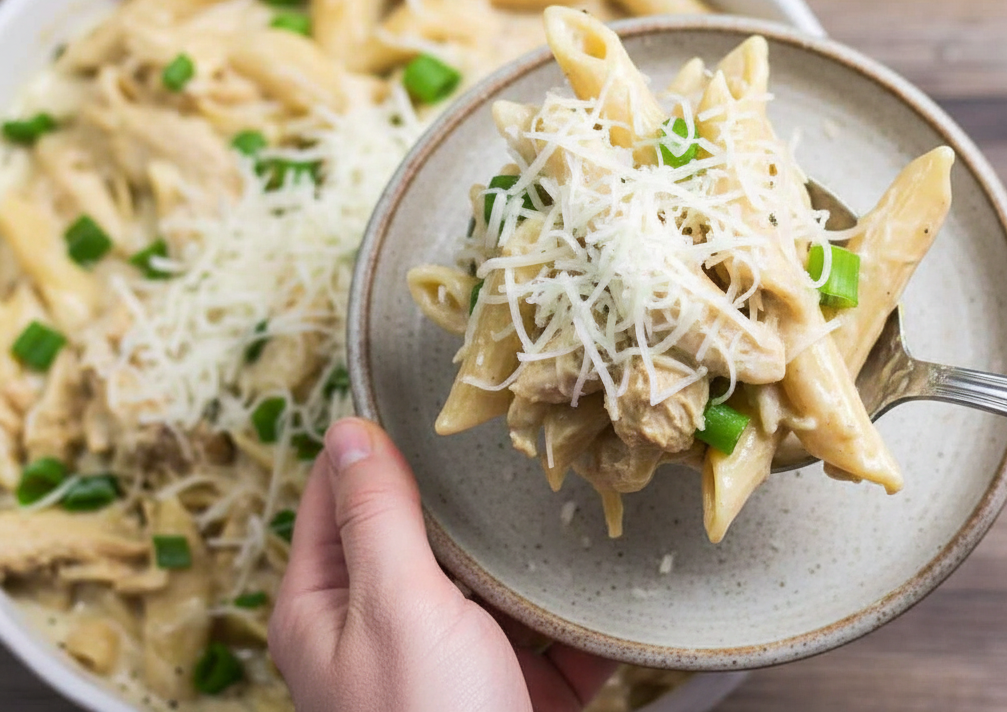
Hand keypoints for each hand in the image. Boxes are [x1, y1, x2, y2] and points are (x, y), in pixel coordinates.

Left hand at [269, 417, 616, 711]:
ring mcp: (455, 656)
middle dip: (476, 488)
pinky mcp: (515, 686)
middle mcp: (388, 623)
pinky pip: (550, 630)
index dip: (378, 436)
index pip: (339, 492)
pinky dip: (582, 609)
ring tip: (583, 479)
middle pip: (429, 530)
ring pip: (496, 576)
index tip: (430, 384)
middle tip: (526, 421)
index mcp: (330, 602)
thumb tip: (348, 429)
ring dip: (537, 546)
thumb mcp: (395, 607)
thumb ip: (377, 518)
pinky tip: (616, 568)